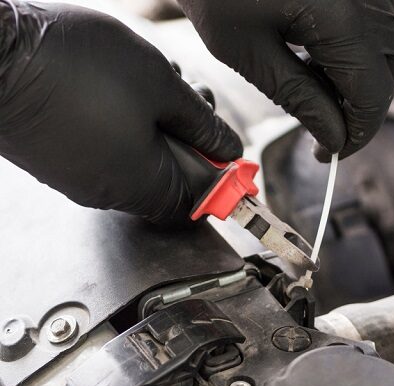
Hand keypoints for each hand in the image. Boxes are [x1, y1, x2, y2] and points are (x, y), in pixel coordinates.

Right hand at [0, 1, 241, 224]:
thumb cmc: (77, 66)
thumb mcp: (161, 87)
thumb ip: (201, 124)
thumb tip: (228, 148)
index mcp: (142, 184)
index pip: (195, 204)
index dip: (219, 178)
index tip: (226, 149)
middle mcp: (109, 191)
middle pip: (169, 177)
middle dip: (190, 137)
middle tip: (193, 98)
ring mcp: (78, 176)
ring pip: (139, 157)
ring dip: (159, 122)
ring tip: (156, 81)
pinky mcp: (58, 157)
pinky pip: (107, 149)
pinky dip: (126, 122)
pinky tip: (122, 85)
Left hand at [178, 0, 393, 161]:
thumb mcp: (249, 53)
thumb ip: (299, 98)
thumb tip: (333, 137)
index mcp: (340, 18)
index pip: (373, 94)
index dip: (358, 133)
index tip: (331, 154)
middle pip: (388, 71)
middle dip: (360, 108)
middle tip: (322, 127)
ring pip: (385, 48)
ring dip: (357, 79)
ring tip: (312, 89)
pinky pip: (371, 24)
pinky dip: (353, 52)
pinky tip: (315, 57)